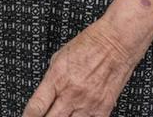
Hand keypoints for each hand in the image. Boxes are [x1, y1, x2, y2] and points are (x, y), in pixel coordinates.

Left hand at [22, 20, 139, 116]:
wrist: (116, 42)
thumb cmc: (90, 44)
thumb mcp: (60, 56)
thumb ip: (51, 79)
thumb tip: (45, 96)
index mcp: (57, 77)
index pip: (36, 107)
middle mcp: (71, 92)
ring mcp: (87, 103)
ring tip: (60, 116)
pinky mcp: (103, 108)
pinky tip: (77, 115)